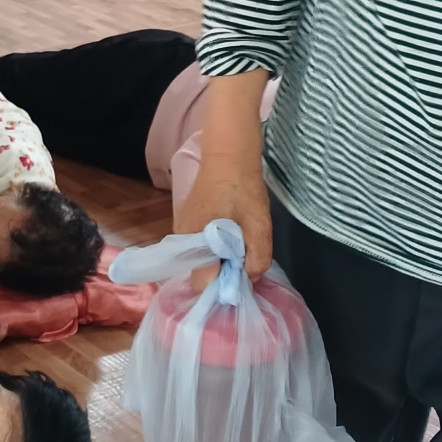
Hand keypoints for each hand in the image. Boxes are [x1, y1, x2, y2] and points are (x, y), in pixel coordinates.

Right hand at [176, 151, 271, 278]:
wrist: (228, 155)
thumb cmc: (243, 189)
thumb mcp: (260, 227)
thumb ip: (257, 260)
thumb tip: (248, 278)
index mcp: (196, 242)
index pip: (203, 284)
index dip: (224, 286)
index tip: (241, 275)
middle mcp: (182, 241)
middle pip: (200, 275)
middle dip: (222, 275)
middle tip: (244, 260)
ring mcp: (182, 232)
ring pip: (200, 262)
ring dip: (219, 262)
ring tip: (239, 246)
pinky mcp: (187, 225)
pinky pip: (200, 249)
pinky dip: (215, 250)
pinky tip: (231, 237)